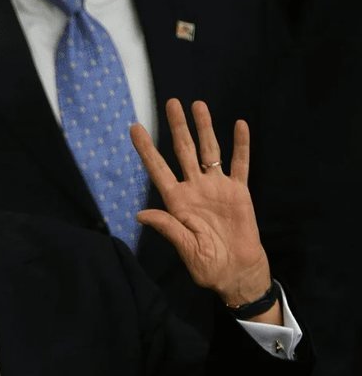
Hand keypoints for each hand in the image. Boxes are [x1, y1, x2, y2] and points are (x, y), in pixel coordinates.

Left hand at [130, 99, 276, 319]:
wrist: (238, 273)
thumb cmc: (208, 266)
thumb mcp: (186, 249)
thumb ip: (168, 228)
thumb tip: (141, 214)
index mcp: (177, 202)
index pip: (157, 169)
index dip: (146, 149)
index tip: (134, 127)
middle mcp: (194, 189)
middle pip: (183, 151)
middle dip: (177, 127)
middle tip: (171, 103)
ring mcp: (216, 188)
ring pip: (209, 151)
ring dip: (204, 128)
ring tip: (198, 105)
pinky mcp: (239, 192)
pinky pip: (240, 164)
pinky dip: (241, 145)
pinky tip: (239, 125)